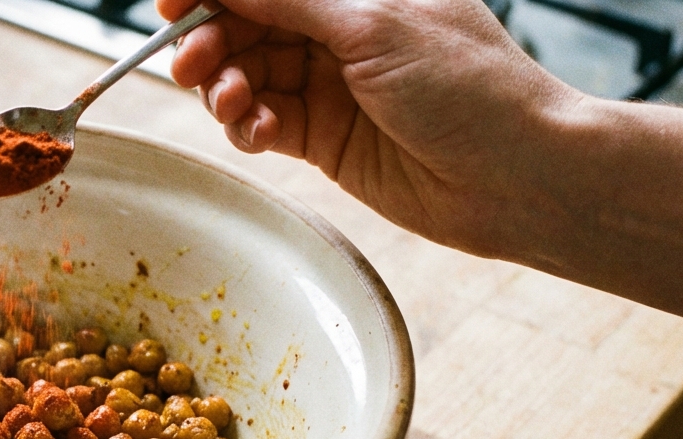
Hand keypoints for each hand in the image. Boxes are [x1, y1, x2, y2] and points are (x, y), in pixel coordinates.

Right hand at [156, 0, 580, 258]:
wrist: (515, 178)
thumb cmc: (469, 87)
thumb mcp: (372, 25)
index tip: (168, 3)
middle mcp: (338, 30)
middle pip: (247, 24)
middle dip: (211, 40)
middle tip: (191, 62)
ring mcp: (327, 84)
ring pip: (246, 74)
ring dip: (225, 87)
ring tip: (231, 102)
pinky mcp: (321, 137)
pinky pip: (261, 122)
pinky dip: (247, 125)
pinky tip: (257, 131)